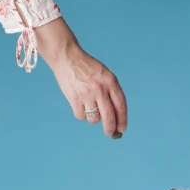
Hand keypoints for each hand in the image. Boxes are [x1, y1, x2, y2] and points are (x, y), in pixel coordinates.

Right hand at [35, 18, 127, 137]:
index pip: (121, 106)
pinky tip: (80, 103)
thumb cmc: (87, 68)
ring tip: (89, 107)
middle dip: (110, 128)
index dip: (122, 120)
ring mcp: (87, 94)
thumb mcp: (104, 75)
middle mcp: (100, 89)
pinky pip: (81, 116)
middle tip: (109, 132)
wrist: (67, 58)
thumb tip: (115, 116)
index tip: (122, 128)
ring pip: (94, 119)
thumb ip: (111, 92)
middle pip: (109, 117)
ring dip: (93, 118)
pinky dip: (81, 113)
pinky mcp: (75, 98)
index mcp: (111, 81)